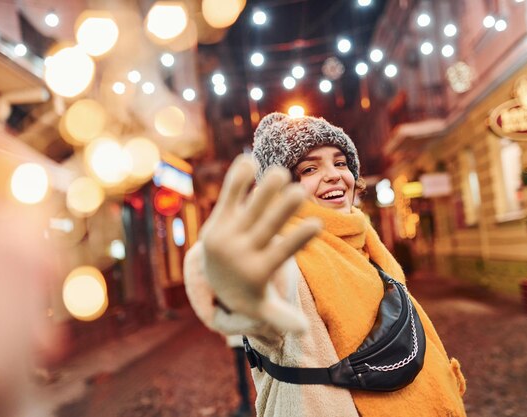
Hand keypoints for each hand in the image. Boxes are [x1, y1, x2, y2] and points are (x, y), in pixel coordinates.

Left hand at [199, 154, 320, 333]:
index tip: (316, 225)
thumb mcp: (263, 307)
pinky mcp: (216, 222)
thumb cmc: (248, 291)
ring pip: (247, 209)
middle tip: (299, 190)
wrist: (211, 280)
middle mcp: (241, 252)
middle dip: (281, 210)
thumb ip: (282, 315)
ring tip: (279, 171)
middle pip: (264, 227)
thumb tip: (305, 333)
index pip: (280, 254)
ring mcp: (226, 235)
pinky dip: (237, 181)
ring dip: (262, 190)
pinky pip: (227, 198)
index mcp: (257, 271)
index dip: (298, 239)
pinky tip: (248, 160)